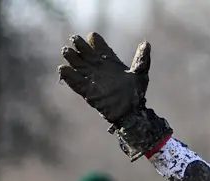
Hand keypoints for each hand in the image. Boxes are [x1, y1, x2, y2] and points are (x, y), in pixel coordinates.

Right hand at [57, 33, 171, 161]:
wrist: (132, 114)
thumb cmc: (137, 94)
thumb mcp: (140, 75)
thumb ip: (142, 60)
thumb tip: (146, 43)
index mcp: (110, 62)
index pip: (100, 47)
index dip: (96, 42)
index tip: (93, 37)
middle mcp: (99, 68)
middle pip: (86, 54)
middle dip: (79, 46)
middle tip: (74, 39)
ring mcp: (92, 80)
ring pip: (78, 66)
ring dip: (71, 58)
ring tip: (67, 51)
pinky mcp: (88, 92)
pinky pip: (76, 83)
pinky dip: (69, 77)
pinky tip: (63, 69)